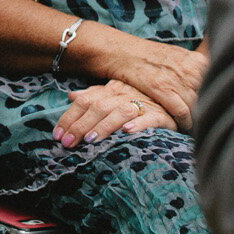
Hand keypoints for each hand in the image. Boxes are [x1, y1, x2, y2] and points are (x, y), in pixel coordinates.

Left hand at [53, 79, 172, 147]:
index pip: (85, 101)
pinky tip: (127, 132)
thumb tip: (71, 96)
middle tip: (68, 143)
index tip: (58, 135)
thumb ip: (95, 96)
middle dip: (80, 126)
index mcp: (112, 89)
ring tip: (91, 140)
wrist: (175, 101)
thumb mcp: (116, 95)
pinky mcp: (162, 116)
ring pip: (120, 112)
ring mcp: (144, 104)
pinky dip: (138, 125)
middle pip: (98, 107)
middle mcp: (125, 94)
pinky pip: (150, 119)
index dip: (69, 117)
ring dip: (105, 126)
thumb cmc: (142, 101)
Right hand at [75, 28, 207, 127]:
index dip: (216, 98)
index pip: (216, 84)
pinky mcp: (163, 90)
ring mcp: (176, 79)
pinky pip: (182, 112)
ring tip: (195, 125)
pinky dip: (184, 121)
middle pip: (208, 97)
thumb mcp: (178, 55)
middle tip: (206, 119)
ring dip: (196, 118)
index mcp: (196, 60)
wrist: (123, 52)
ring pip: (196, 106)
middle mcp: (190, 69)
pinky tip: (182, 126)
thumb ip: (195, 69)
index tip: (216, 107)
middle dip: (207, 109)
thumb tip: (210, 82)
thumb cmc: (150, 56)